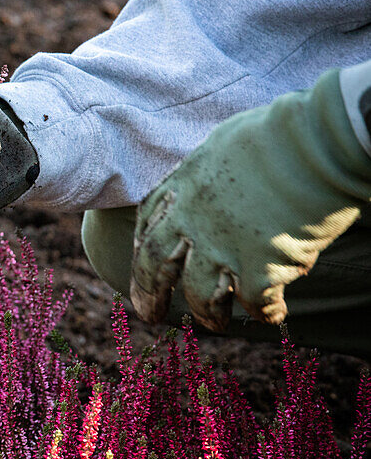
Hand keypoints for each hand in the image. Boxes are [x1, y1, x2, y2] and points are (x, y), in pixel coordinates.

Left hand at [130, 70, 370, 330]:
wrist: (317, 143)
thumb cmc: (280, 134)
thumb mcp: (222, 144)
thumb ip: (210, 170)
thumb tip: (215, 179)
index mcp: (183, 184)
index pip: (149, 221)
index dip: (142, 246)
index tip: (140, 261)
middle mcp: (193, 218)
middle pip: (157, 263)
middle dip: (148, 291)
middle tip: (148, 313)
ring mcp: (223, 246)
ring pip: (199, 295)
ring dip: (206, 314)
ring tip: (215, 324)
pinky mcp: (260, 268)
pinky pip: (255, 304)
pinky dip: (264, 313)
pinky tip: (274, 313)